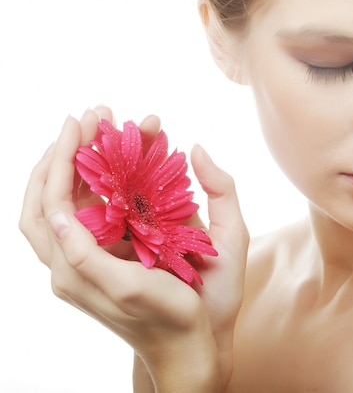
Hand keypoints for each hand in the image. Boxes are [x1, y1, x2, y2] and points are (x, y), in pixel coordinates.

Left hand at [19, 107, 249, 391]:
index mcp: (73, 268)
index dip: (61, 158)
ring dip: (86, 162)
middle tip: (92, 118)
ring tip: (105, 130)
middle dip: (68, 152)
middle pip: (54, 196)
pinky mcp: (113, 255)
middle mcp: (74, 261)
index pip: (52, 201)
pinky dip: (108, 179)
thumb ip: (86, 254)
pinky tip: (125, 161)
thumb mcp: (127, 289)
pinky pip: (102, 210)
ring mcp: (93, 256)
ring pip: (76, 200)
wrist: (189, 346)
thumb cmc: (167, 318)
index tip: (79, 122)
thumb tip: (58, 212)